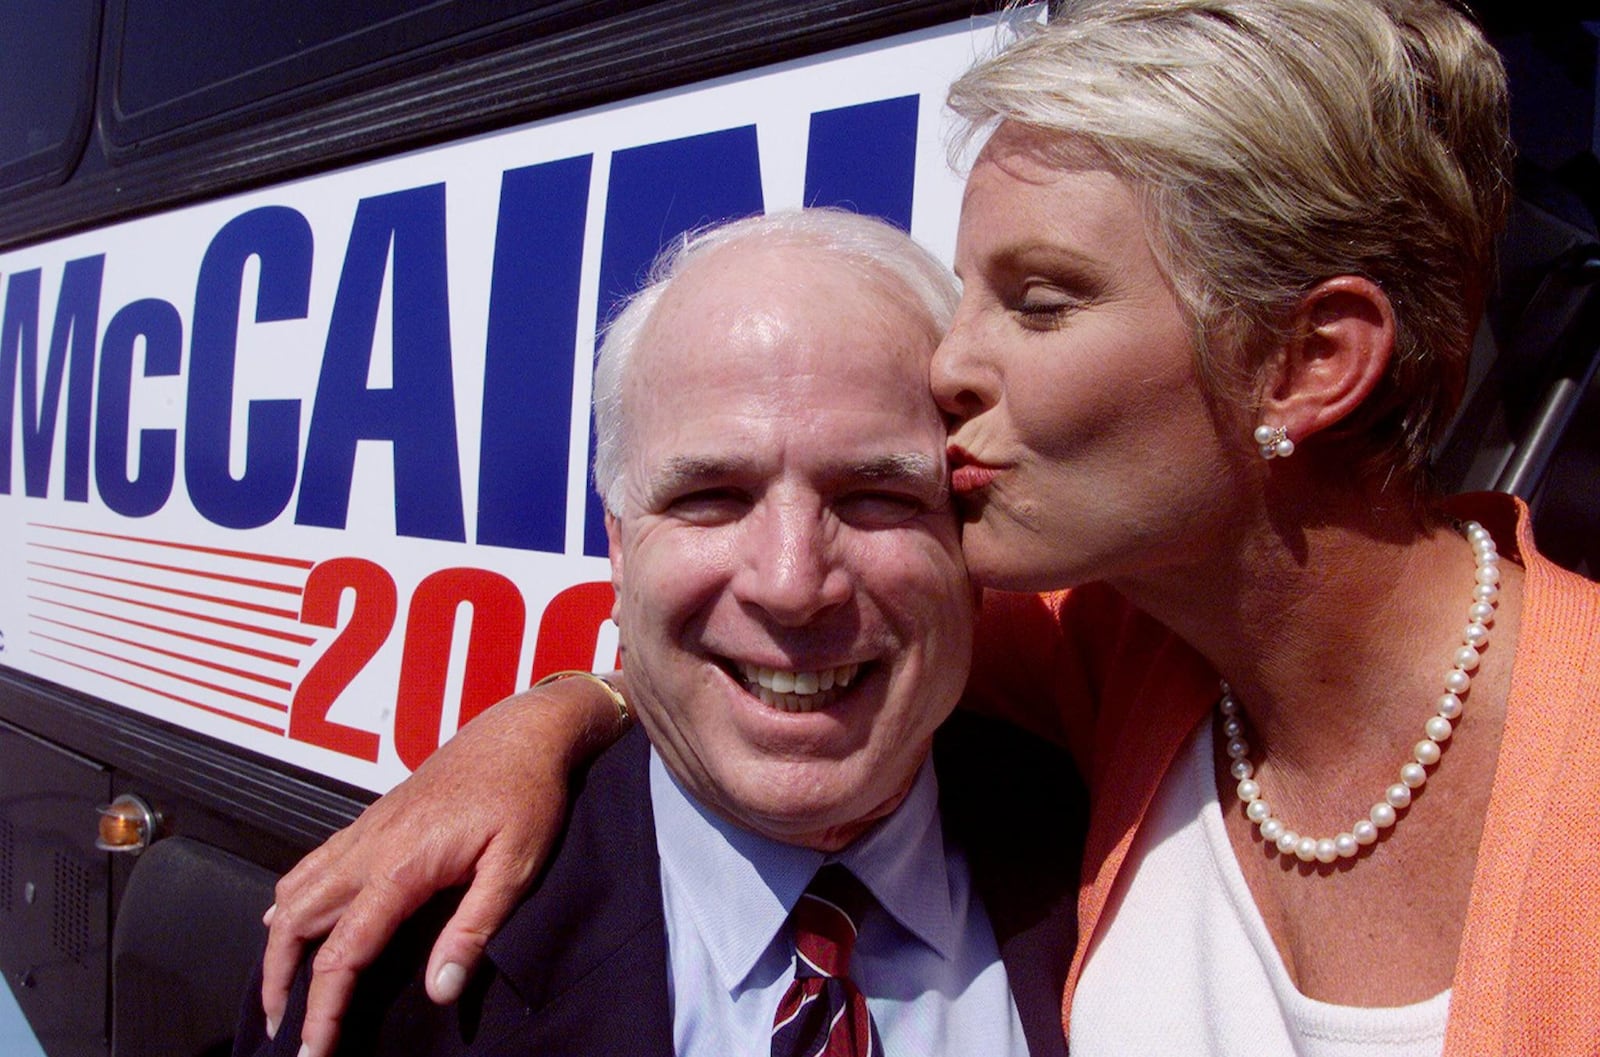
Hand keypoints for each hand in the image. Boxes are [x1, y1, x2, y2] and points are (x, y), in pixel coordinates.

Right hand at [260, 681, 621, 1056]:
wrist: (522, 731)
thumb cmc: (526, 795)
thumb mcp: (516, 865)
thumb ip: (475, 927)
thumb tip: (440, 989)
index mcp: (401, 866)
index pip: (343, 953)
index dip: (322, 1009)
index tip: (312, 1052)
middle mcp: (369, 847)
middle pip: (297, 923)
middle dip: (279, 980)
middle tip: (281, 1028)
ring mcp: (366, 829)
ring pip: (295, 890)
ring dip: (277, 943)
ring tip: (279, 988)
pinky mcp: (373, 818)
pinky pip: (312, 863)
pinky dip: (290, 900)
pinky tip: (287, 920)